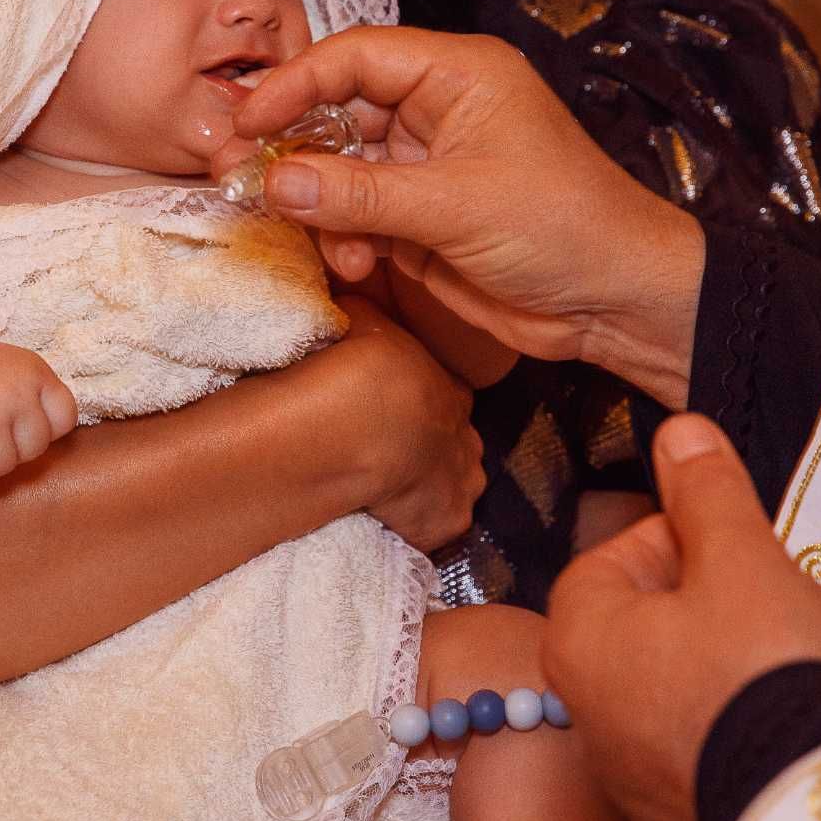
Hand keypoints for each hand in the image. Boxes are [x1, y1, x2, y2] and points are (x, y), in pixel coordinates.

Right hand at [0, 335, 79, 489]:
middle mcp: (13, 391)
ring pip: (3, 468)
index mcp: (35, 372)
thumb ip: (41, 398)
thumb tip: (58, 443)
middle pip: (35, 450)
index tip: (20, 420)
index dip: (43, 428)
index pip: (64, 421)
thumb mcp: (17, 370)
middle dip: (13, 447)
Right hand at [214, 29, 705, 404]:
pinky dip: (343, 238)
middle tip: (237, 177)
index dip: (295, 83)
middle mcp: (438, 112)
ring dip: (317, 205)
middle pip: (338, 112)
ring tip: (308, 236)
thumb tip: (278, 179)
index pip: (356, 57)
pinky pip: (358, 216)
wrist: (617, 301)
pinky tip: (351, 264)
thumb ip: (360, 193)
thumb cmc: (566, 227)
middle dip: (291, 149)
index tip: (246, 119)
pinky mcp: (424, 220)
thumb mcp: (455, 205)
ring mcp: (429, 167)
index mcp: (458, 76)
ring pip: (341, 170)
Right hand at [331, 298, 484, 550]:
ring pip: (456, 486)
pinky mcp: (449, 523)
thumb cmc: (362, 366)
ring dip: (431, 488)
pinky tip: (389, 522)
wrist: (360, 423)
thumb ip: (368, 317)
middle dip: (432, 449)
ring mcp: (463, 483)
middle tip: (390, 453)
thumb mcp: (364, 321)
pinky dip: (419, 524)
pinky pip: (437, 525)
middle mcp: (468, 437)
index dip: (425, 406)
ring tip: (389, 491)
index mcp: (453, 391)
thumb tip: (353, 294)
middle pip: (457, 445)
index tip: (397, 412)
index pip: (451, 399)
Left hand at [544, 415, 820, 820]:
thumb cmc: (760, 673)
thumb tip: (678, 432)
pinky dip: (764, 708)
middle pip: (669, 613)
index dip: (691, 535)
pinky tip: (819, 703)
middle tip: (801, 595)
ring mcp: (634, 765)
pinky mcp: (683, 803)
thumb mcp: (741, 558)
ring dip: (768, 645)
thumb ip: (707, 492)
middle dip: (746, 593)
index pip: (621, 553)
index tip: (744, 540)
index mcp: (580, 637)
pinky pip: (719, 729)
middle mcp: (589, 708)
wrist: (805, 808)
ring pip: (703, 670)